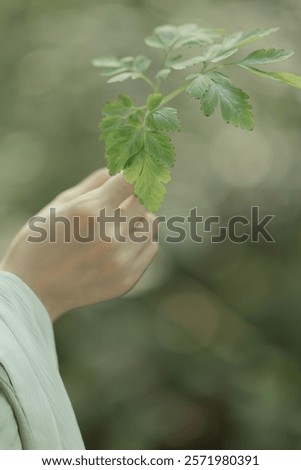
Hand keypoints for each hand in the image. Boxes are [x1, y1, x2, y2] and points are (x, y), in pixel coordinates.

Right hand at [0, 169, 157, 319]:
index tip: (133, 172)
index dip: (133, 173)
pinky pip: (151, 246)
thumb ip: (92, 185)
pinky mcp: (127, 280)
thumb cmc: (39, 243)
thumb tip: (118, 170)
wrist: (33, 292)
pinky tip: (122, 242)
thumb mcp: (58, 206)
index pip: (131, 181)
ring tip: (118, 224)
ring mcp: (120, 261)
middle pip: (143, 201)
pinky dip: (141, 240)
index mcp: (89, 213)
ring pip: (150, 223)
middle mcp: (109, 237)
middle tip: (119, 200)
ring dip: (138, 218)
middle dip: (132, 196)